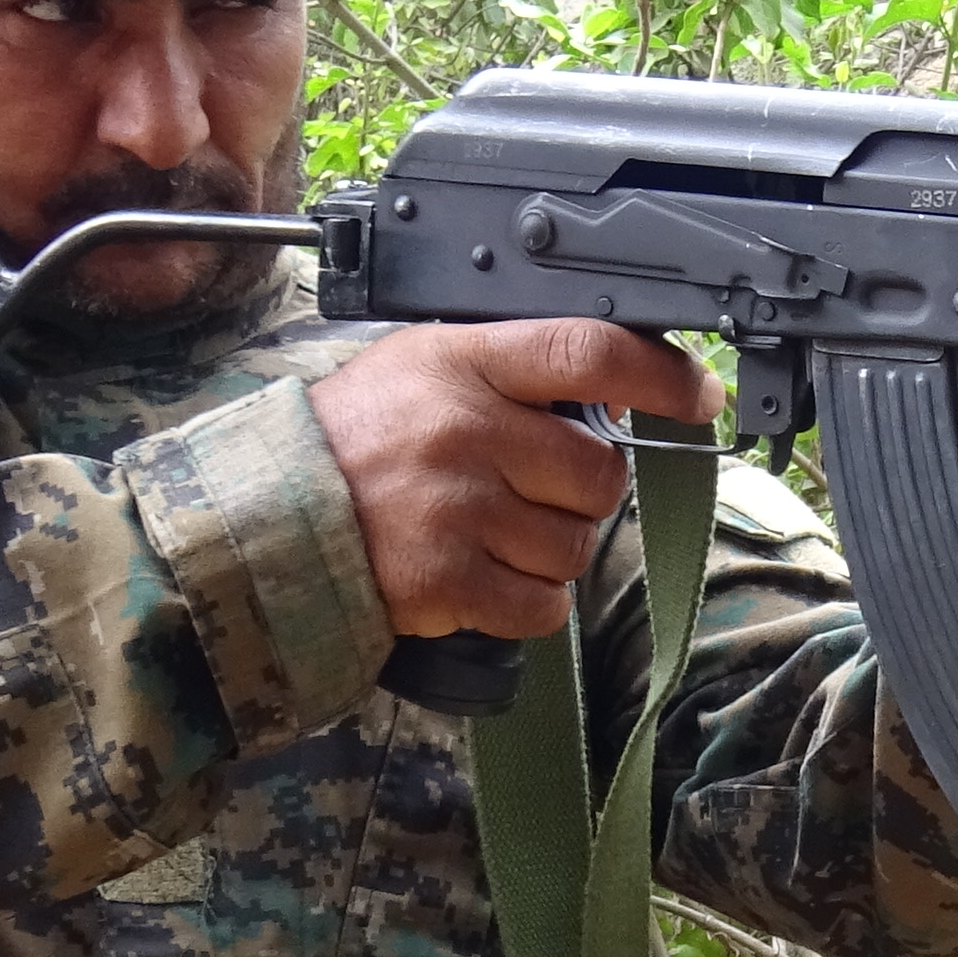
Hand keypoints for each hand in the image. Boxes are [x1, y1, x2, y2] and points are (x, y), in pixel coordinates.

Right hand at [307, 321, 725, 640]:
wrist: (262, 520)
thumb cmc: (350, 443)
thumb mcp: (420, 370)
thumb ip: (508, 373)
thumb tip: (612, 398)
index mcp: (461, 363)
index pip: (586, 351)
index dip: (659, 374)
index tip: (695, 393)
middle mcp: (465, 431)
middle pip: (599, 471)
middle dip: (582, 491)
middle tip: (531, 492)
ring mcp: (457, 508)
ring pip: (576, 543)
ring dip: (552, 551)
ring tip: (492, 535)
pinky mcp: (447, 580)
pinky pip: (543, 605)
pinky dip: (527, 604)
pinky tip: (482, 577)